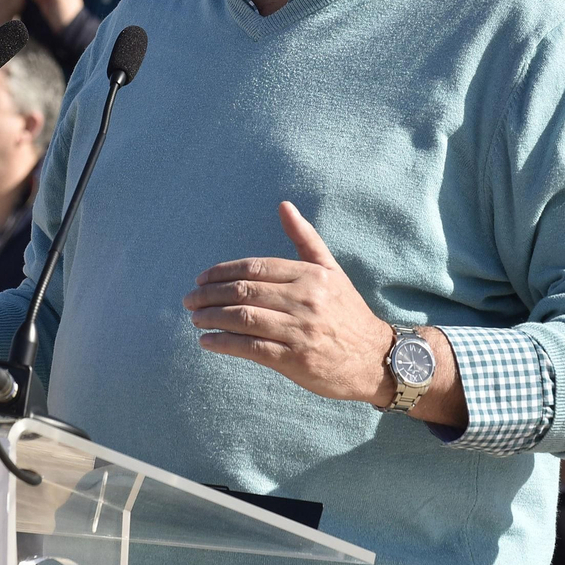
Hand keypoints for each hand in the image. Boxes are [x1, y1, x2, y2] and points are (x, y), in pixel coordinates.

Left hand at [184, 202, 395, 405]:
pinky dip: (224, 344)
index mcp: (311, 275)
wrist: (375, 359)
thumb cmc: (347, 311)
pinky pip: (251, 348)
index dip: (222, 272)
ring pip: (243, 319)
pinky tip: (207, 342)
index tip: (201, 278)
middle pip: (244, 292)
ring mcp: (300, 330)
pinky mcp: (295, 359)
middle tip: (189, 299)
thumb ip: (305, 239)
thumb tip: (284, 205)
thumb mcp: (331, 270)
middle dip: (209, 295)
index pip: (255, 268)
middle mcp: (305, 300)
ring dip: (211, 318)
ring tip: (194, 319)